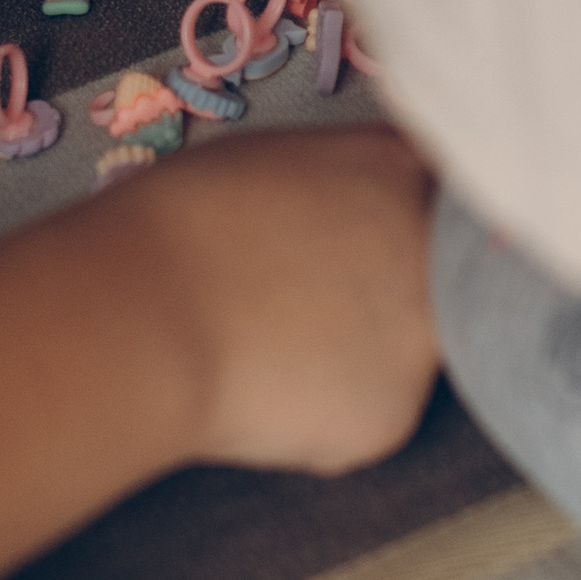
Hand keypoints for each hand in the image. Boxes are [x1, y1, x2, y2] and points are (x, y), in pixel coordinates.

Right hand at [139, 127, 438, 473]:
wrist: (143, 319)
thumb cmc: (176, 226)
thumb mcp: (270, 163)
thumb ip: (339, 185)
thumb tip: (346, 213)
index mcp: (399, 172)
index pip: (434, 192)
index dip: (397, 218)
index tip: (362, 237)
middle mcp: (434, 253)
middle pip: (437, 274)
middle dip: (386, 288)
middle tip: (310, 299)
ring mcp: (423, 341)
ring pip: (401, 352)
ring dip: (352, 352)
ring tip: (267, 347)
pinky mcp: (393, 417)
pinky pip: (365, 413)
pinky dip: (323, 410)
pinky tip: (263, 392)